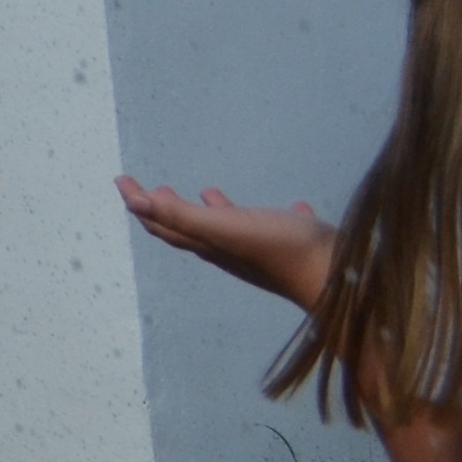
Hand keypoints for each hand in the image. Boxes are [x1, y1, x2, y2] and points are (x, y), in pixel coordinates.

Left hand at [119, 176, 336, 310]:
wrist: (339, 280)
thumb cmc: (279, 250)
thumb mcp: (225, 229)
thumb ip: (182, 217)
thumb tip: (134, 203)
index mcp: (212, 244)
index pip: (165, 224)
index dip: (141, 204)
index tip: (122, 181)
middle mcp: (234, 249)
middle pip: (194, 228)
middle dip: (172, 210)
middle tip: (159, 189)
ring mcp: (267, 250)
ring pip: (236, 228)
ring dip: (218, 210)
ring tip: (210, 192)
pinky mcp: (300, 247)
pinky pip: (284, 227)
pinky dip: (281, 216)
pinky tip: (294, 207)